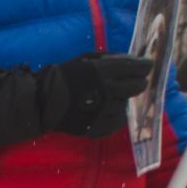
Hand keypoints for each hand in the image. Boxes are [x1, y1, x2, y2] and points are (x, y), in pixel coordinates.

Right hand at [0, 52, 153, 144]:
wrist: (40, 103)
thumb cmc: (64, 76)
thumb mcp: (86, 59)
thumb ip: (112, 59)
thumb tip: (136, 61)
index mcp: (102, 72)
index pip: (137, 68)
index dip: (144, 66)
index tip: (146, 66)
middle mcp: (106, 92)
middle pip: (137, 86)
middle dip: (137, 81)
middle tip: (130, 81)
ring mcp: (103, 112)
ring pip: (126, 103)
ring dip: (121, 98)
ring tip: (107, 96)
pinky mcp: (98, 128)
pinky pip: (119, 121)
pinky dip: (116, 114)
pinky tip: (106, 109)